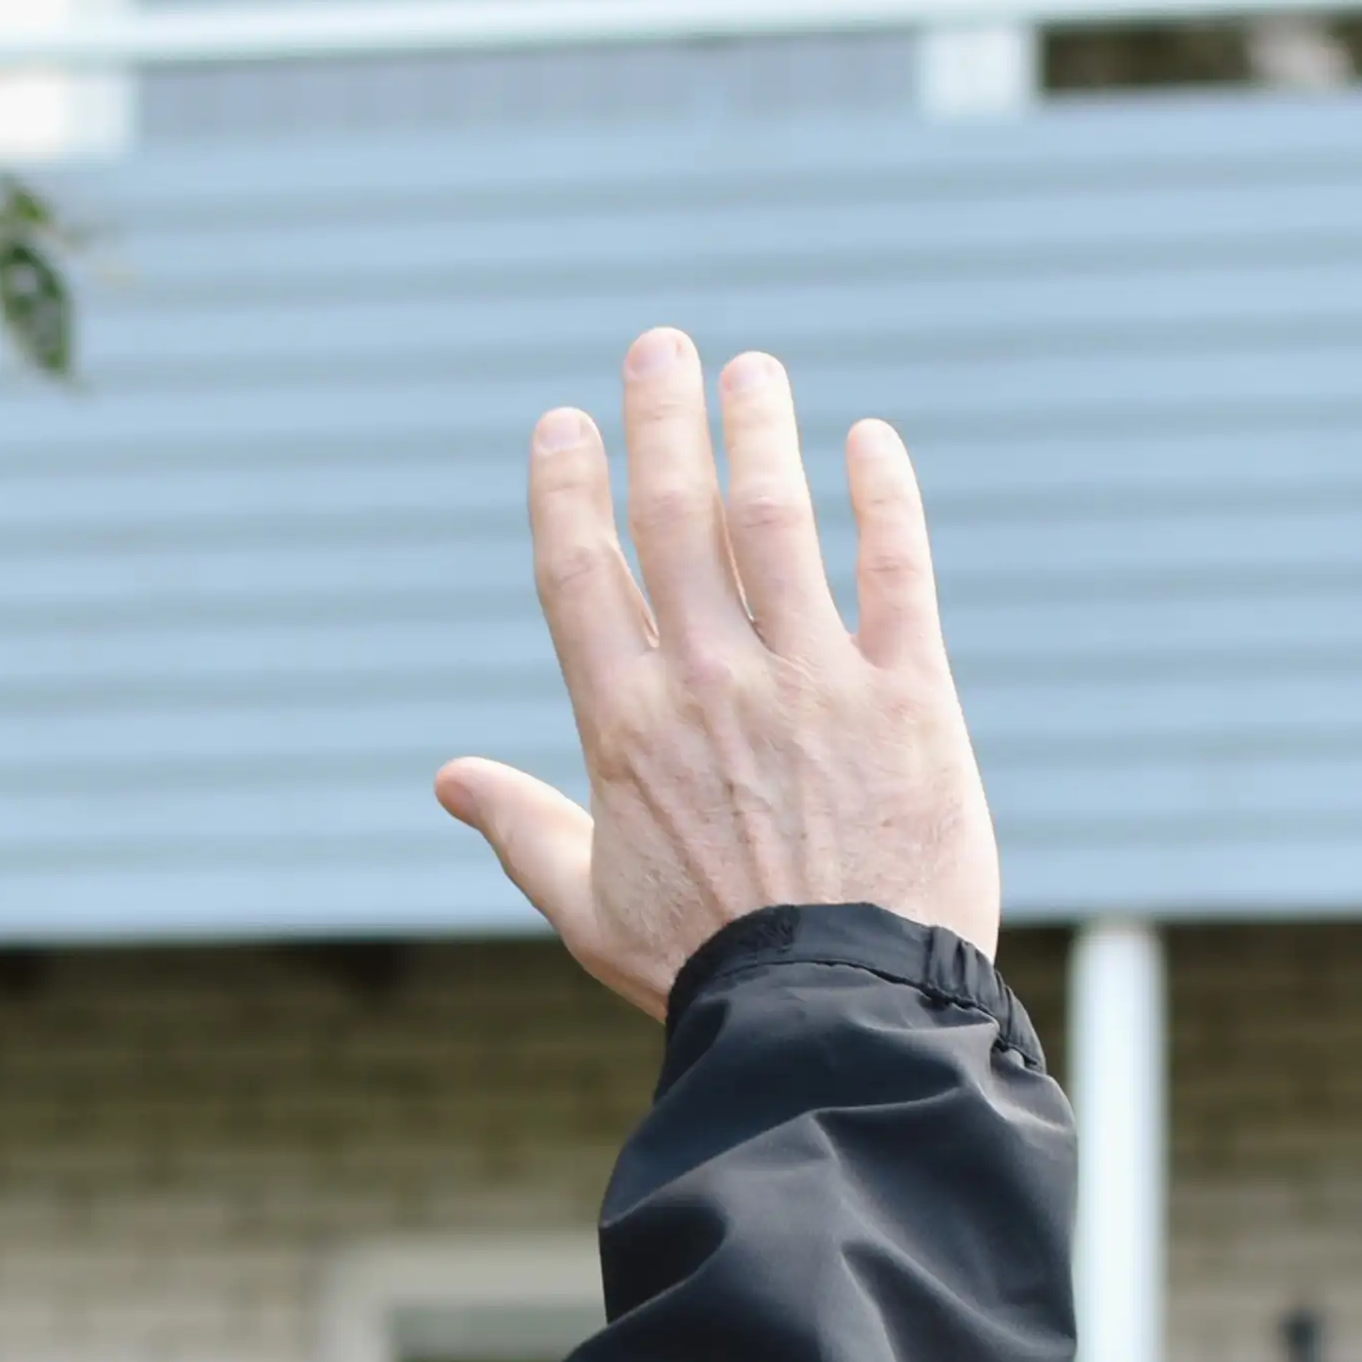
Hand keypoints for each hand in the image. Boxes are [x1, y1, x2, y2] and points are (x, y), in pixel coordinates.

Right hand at [441, 330, 1003, 1012]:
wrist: (835, 1013)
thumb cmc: (705, 971)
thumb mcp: (589, 909)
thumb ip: (522, 830)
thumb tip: (449, 780)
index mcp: (626, 728)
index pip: (580, 575)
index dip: (567, 487)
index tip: (563, 422)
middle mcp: (712, 684)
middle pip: (674, 517)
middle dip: (661, 418)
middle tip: (659, 348)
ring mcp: (814, 684)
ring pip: (777, 520)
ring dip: (761, 430)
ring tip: (752, 371)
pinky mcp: (911, 699)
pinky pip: (897, 571)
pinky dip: (884, 498)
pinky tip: (870, 445)